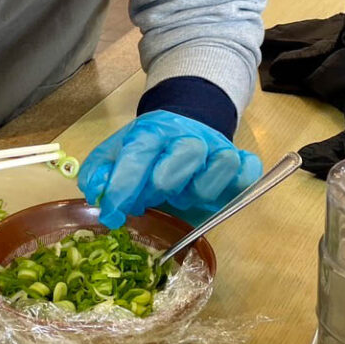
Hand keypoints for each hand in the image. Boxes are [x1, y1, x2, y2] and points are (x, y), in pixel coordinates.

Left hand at [78, 110, 261, 229]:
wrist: (182, 130)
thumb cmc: (146, 152)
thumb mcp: (116, 155)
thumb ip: (100, 172)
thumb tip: (96, 193)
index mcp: (153, 131)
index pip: (139, 153)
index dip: (123, 185)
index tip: (112, 213)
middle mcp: (188, 136)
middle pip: (184, 155)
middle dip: (163, 185)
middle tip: (151, 199)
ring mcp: (218, 148)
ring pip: (220, 166)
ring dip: (198, 191)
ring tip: (182, 196)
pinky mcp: (240, 162)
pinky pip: (248, 173)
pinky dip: (237, 186)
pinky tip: (219, 197)